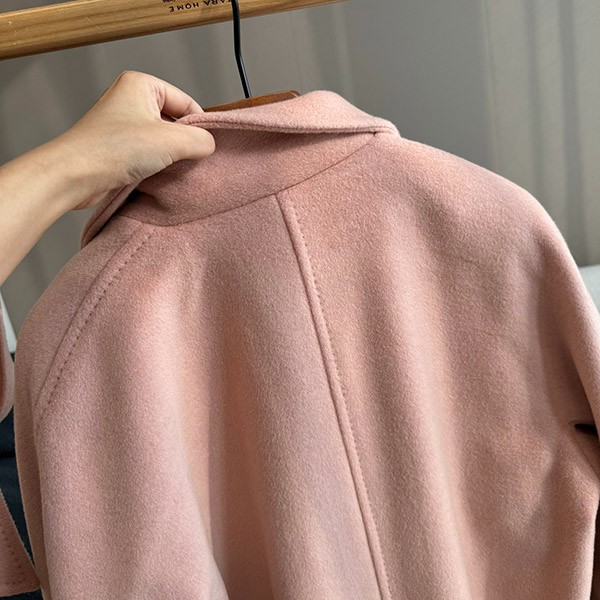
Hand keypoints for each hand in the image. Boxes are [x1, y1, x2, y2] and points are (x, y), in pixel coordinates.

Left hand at [0, 71, 214, 284]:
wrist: (73, 176)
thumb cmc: (113, 150)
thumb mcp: (170, 141)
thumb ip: (200, 140)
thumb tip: (209, 146)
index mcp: (141, 84)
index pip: (186, 103)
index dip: (199, 126)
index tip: (204, 148)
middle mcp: (130, 99)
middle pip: (175, 121)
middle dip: (184, 143)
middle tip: (187, 160)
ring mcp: (122, 124)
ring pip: (162, 140)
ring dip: (170, 157)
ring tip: (169, 169)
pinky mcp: (117, 147)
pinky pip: (149, 154)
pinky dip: (156, 166)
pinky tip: (157, 177)